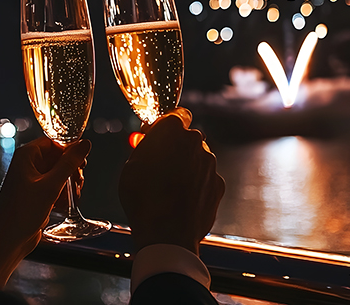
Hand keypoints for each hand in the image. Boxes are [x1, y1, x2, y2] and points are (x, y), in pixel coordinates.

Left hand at [0, 137, 90, 287]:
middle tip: (77, 183)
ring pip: (59, 174)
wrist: (6, 240)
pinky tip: (64, 205)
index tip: (82, 162)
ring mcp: (31, 181)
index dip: (70, 150)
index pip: (55, 142)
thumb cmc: (21, 212)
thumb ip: (70, 163)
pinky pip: (54, 188)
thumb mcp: (51, 185)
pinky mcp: (35, 195)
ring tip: (73, 197)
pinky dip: (62, 194)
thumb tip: (85, 144)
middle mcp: (28, 165)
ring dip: (69, 184)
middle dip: (71, 171)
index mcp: (27, 156)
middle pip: (59, 158)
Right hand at [120, 109, 224, 254]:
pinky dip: (197, 185)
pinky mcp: (218, 184)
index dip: (165, 127)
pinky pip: (206, 178)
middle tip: (160, 164)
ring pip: (198, 158)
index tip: (157, 137)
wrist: (167, 234)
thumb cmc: (144, 199)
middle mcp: (196, 142)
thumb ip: (144, 147)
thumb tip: (149, 141)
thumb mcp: (131, 167)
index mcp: (173, 131)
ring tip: (169, 188)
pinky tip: (182, 199)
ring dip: (187, 167)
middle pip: (188, 138)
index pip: (176, 115)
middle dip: (177, 147)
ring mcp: (210, 164)